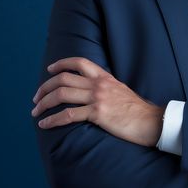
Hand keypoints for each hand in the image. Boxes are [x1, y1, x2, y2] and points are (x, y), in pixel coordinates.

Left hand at [31, 57, 163, 147]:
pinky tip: (45, 124)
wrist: (151, 121)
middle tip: (36, 98)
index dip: (61, 64)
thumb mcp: (121, 91)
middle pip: (63, 78)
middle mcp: (99, 84)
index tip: (49, 70)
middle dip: (45, 87)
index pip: (79, 62)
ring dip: (44, 103)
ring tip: (36, 111)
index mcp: (105, 77)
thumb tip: (92, 92)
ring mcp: (97, 98)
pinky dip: (52, 120)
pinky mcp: (97, 113)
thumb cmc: (138, 111)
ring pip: (61, 94)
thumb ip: (106, 88)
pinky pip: (68, 115)